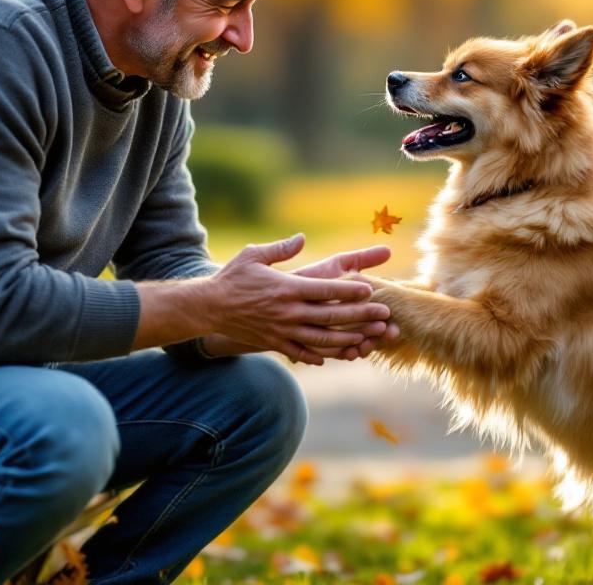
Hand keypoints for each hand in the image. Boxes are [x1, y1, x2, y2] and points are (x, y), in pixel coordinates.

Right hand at [202, 233, 390, 364]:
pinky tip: (338, 354)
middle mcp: (288, 312)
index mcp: (286, 288)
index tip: (370, 289)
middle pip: (331, 317)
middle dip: (360, 316)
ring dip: (349, 339)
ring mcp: (282, 330)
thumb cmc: (233, 277)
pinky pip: (303, 352)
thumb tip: (301, 237)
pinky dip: (322, 355)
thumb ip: (281, 248)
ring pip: (322, 339)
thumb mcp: (254, 255)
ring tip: (369, 338)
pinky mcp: (275, 343)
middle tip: (383, 315)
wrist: (208, 307)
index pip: (326, 290)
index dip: (350, 290)